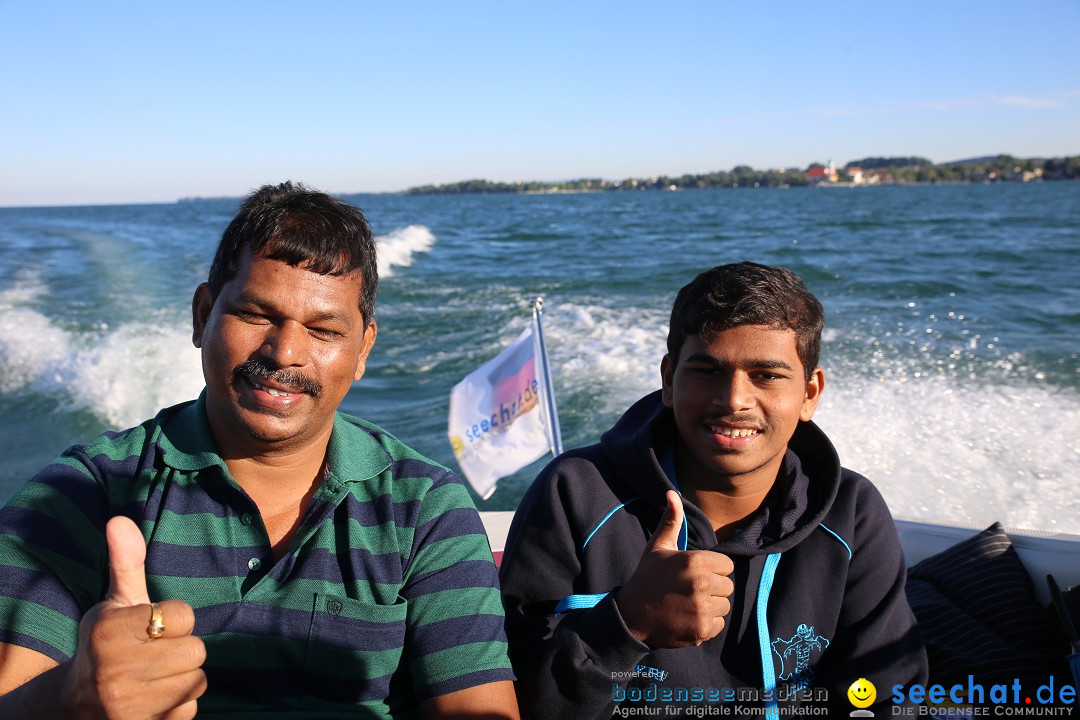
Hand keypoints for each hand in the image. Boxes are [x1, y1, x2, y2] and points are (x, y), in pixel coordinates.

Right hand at [63, 516, 206, 719]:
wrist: (77, 703)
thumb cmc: (106, 643)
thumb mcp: (114, 602)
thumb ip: (127, 563)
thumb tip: (119, 520)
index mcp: (111, 631)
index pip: (184, 615)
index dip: (174, 619)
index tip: (151, 626)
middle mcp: (115, 671)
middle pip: (196, 650)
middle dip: (182, 650)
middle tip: (156, 653)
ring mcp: (127, 705)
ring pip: (196, 681)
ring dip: (183, 677)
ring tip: (155, 676)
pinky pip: (189, 711)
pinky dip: (179, 706)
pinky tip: (155, 699)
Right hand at [614, 491, 733, 647]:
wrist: (631, 614)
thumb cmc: (647, 577)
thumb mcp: (658, 546)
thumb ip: (671, 520)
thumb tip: (672, 493)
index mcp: (694, 561)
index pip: (726, 565)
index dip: (712, 569)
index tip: (694, 573)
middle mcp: (701, 584)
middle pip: (728, 586)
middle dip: (713, 588)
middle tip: (689, 590)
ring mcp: (701, 609)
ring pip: (724, 606)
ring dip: (710, 606)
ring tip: (688, 604)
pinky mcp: (701, 630)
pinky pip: (718, 625)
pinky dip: (706, 624)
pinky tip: (687, 618)